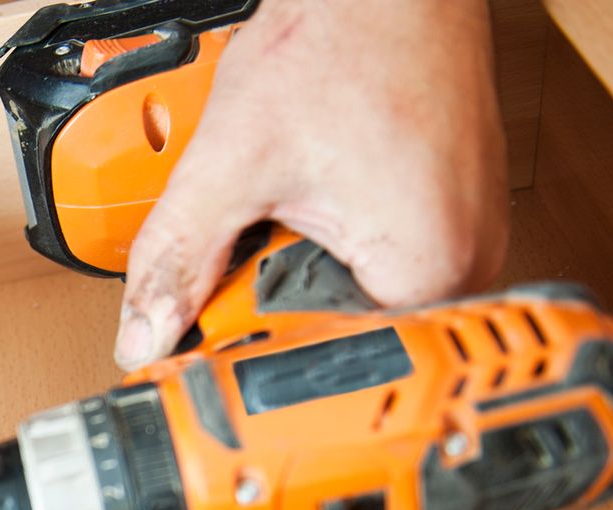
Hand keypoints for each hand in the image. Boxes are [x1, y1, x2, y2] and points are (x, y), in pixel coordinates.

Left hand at [115, 0, 509, 367]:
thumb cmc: (343, 42)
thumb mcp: (232, 162)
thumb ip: (178, 259)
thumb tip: (144, 337)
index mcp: (430, 271)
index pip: (322, 363)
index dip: (255, 350)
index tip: (214, 327)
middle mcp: (467, 267)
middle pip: (336, 336)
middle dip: (274, 300)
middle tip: (257, 227)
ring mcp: (466, 242)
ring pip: (349, 301)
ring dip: (297, 268)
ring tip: (294, 194)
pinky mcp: (450, 218)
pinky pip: (373, 263)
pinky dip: (326, 242)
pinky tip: (318, 191)